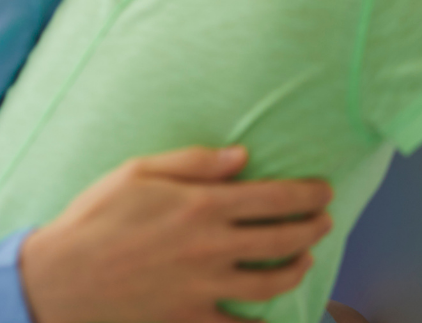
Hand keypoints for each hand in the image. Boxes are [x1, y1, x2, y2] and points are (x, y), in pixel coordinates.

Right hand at [20, 146, 333, 322]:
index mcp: (204, 206)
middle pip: (283, 240)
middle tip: (326, 220)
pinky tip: (271, 319)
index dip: (309, 195)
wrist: (52, 281)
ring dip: (296, 270)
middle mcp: (210, 248)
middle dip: (313, 228)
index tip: (326, 191)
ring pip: (269, 284)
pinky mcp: (184, 321)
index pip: (276, 198)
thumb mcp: (140, 172)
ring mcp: (200, 289)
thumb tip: (243, 157)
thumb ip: (197, 163)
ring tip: (306, 259)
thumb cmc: (96, 218)